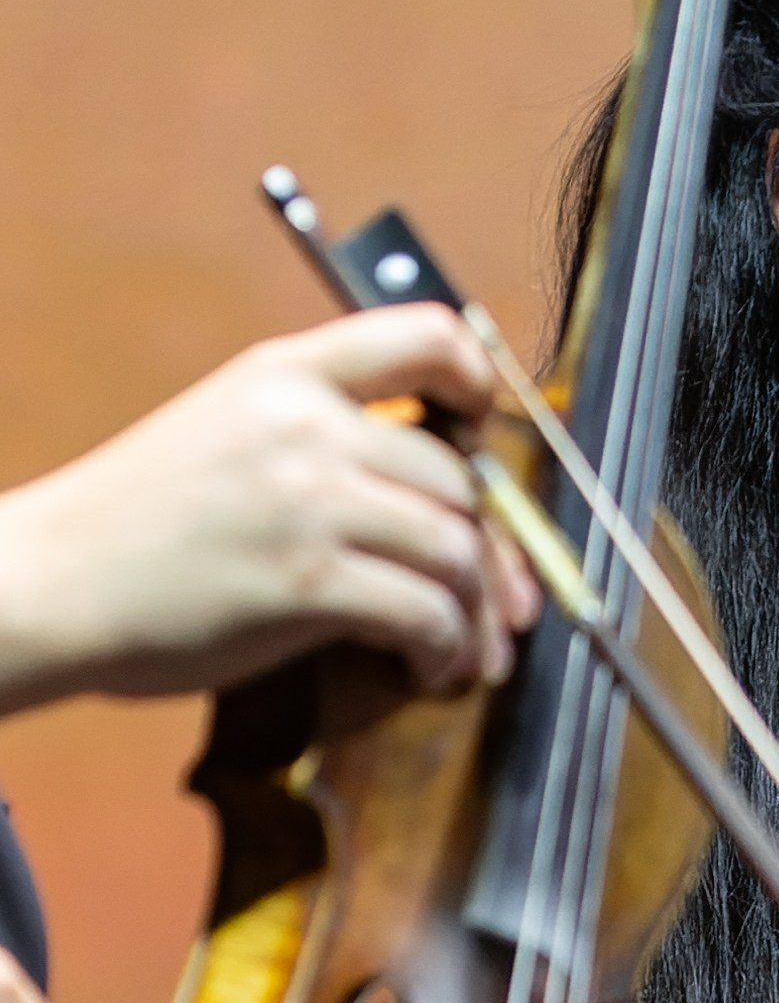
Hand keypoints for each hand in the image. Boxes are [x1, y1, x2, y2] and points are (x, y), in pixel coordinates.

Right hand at [0, 309, 540, 712]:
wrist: (51, 582)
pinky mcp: (308, 581)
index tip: (487, 426)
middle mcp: (308, 425)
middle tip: (503, 601)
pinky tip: (431, 669)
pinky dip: (446, 650)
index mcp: (287, 373)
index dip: (479, 375)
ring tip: (471, 653)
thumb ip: (320, 433)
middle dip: (495, 550)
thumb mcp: (228, 429)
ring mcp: (310, 502)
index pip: (424, 334)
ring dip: (478, 615)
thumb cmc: (137, 522)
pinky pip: (425, 613)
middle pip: (459, 476)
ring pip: (457, 549)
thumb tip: (433, 484)